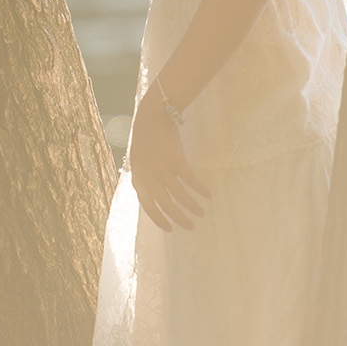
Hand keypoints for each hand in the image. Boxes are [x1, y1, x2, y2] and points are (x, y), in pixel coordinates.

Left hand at [129, 87, 211, 231]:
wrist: (151, 117)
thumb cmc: (146, 140)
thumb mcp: (138, 162)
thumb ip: (144, 179)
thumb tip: (153, 197)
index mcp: (139, 178)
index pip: (147, 206)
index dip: (159, 219)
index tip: (170, 229)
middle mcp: (150, 177)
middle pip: (165, 204)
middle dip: (179, 218)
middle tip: (191, 226)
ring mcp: (163, 168)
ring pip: (179, 195)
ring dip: (192, 206)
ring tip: (201, 213)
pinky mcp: (176, 160)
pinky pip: (190, 180)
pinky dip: (199, 189)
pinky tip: (208, 194)